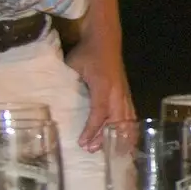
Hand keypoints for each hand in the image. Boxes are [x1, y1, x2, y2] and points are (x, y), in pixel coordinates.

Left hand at [64, 30, 134, 151]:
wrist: (105, 39)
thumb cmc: (87, 52)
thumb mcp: (74, 66)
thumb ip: (69, 84)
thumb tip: (59, 101)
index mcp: (103, 86)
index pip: (99, 112)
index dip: (92, 129)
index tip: (83, 143)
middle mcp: (117, 92)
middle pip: (116, 120)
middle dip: (105, 137)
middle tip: (93, 150)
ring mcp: (124, 93)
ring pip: (126, 119)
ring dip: (119, 136)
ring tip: (112, 150)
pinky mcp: (126, 94)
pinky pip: (131, 115)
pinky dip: (129, 129)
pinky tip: (126, 139)